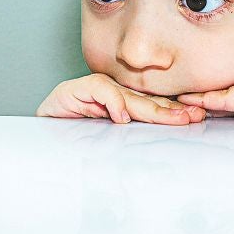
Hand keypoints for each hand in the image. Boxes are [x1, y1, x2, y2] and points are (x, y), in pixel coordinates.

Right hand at [36, 73, 206, 124]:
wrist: (38, 132)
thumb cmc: (69, 138)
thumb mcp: (103, 141)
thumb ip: (124, 137)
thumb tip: (151, 145)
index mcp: (121, 107)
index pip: (151, 107)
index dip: (172, 112)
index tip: (194, 119)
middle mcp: (111, 96)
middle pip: (146, 102)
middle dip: (172, 110)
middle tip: (194, 117)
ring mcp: (95, 90)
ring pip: (128, 97)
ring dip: (153, 109)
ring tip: (174, 118)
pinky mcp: (76, 89)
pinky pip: (100, 90)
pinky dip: (112, 103)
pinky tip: (121, 117)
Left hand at [176, 49, 233, 117]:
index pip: (220, 98)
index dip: (198, 101)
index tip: (177, 105)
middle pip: (212, 95)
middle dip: (188, 100)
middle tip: (162, 104)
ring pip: (218, 95)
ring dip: (195, 100)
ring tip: (170, 102)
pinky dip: (219, 100)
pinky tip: (202, 102)